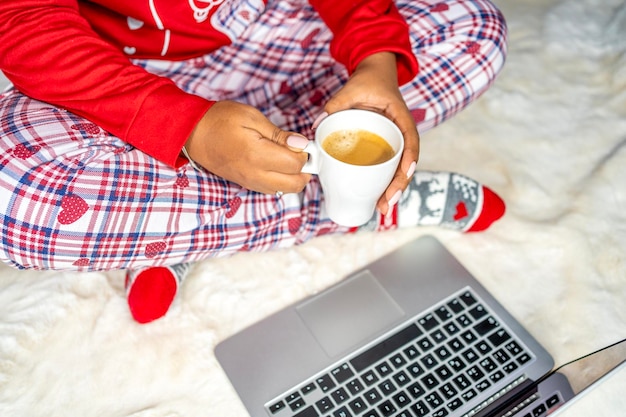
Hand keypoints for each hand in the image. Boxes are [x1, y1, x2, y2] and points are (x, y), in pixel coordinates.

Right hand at [184, 100, 310, 193]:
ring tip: (288, 157)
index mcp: (256, 155)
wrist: (193, 134)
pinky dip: (282, 180)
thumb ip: (278, 134)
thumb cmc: (220, 120)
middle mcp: (254, 174)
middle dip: (305, 170)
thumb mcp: (251, 117)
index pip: (295, 164)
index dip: (304, 153)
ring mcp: (250, 182)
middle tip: (300, 152)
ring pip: (285, 190)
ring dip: (294, 177)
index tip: (302, 142)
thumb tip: (300, 144)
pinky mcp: (247, 184)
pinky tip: (277, 164)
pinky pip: (272, 189)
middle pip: (295, 184)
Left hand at [317, 52, 419, 214]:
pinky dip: (384, 182)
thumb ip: (335, 104)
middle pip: (406, 164)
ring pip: (398, 169)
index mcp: (402, 119)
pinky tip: (376, 197)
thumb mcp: (352, 88)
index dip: (408, 162)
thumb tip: (315, 126)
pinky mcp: (385, 145)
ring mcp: (395, 141)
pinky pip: (387, 165)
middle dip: (398, 186)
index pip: (411, 143)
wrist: (375, 74)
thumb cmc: (368, 80)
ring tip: (382, 208)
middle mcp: (402, 133)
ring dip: (392, 189)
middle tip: (386, 204)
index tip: (403, 176)